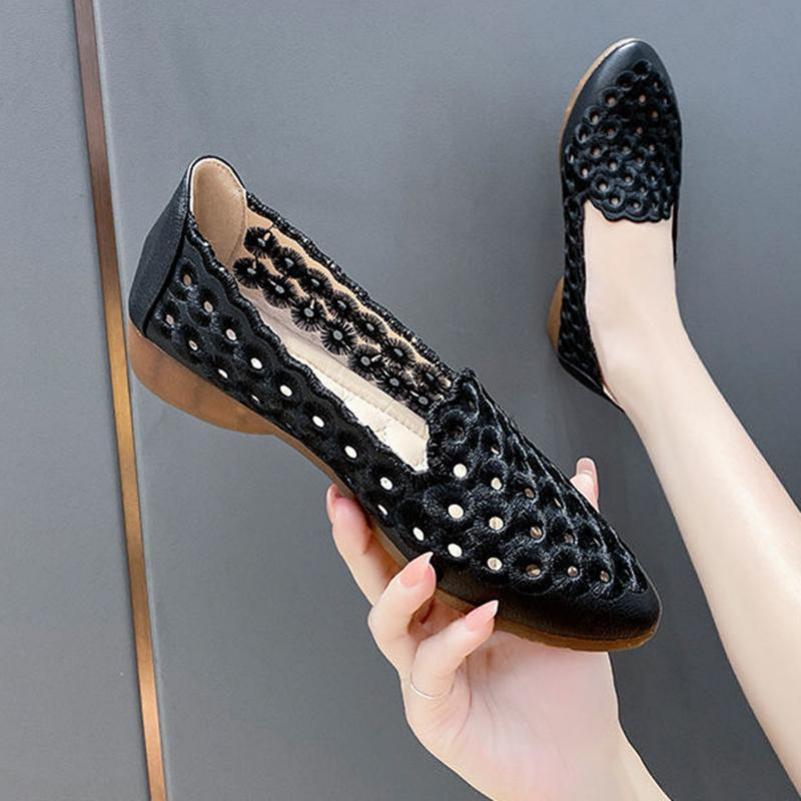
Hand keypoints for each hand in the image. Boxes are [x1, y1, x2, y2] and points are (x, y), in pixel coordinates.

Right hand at [326, 458, 663, 800]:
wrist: (581, 758)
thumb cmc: (567, 682)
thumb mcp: (569, 596)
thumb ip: (566, 536)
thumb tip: (583, 476)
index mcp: (450, 598)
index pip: (405, 549)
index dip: (382, 515)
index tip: (370, 475)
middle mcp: (429, 630)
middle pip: (376, 579)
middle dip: (356, 540)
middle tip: (350, 506)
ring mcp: (424, 671)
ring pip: (387, 624)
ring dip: (398, 590)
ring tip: (424, 566)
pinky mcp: (432, 711)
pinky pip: (430, 668)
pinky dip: (453, 640)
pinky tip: (482, 619)